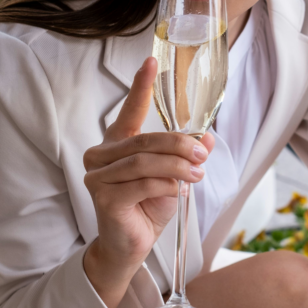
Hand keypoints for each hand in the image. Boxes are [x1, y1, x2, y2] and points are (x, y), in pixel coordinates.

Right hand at [82, 57, 213, 307]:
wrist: (131, 246)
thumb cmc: (148, 208)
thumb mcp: (174, 177)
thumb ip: (187, 155)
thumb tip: (209, 138)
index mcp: (117, 143)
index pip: (130, 110)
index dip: (141, 86)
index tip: (150, 62)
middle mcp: (101, 156)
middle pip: (145, 140)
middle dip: (180, 145)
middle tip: (202, 155)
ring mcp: (98, 177)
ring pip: (145, 162)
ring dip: (177, 167)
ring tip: (197, 175)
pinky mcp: (103, 198)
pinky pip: (142, 184)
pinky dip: (166, 185)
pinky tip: (179, 191)